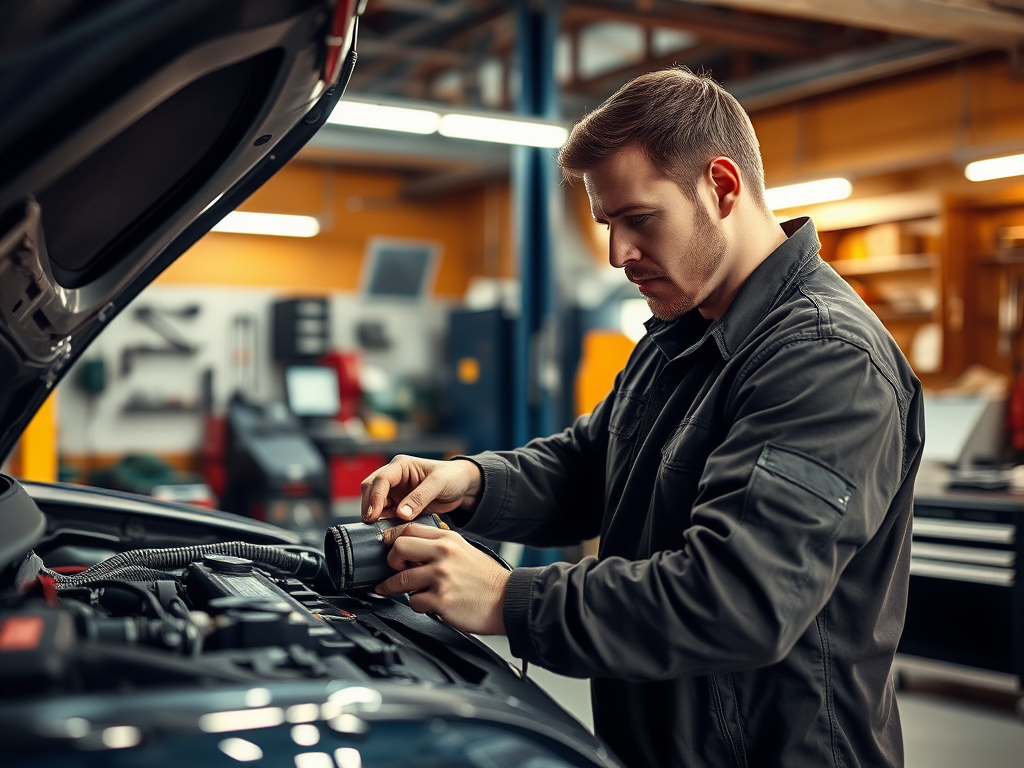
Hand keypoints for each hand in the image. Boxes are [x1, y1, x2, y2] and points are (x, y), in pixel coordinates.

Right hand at [361, 455, 481, 521]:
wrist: (462, 487)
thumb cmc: (452, 477)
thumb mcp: (439, 484)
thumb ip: (420, 497)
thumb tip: (401, 513)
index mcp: (401, 466)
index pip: (380, 480)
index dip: (374, 497)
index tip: (374, 515)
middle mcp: (394, 477)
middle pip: (370, 490)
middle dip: (369, 507)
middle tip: (373, 525)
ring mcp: (395, 492)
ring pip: (375, 504)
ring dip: (376, 516)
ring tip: (383, 529)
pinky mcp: (399, 505)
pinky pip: (386, 514)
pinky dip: (385, 522)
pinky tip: (391, 530)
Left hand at [375, 524, 509, 634]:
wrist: (508, 600)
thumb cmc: (486, 578)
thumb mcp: (464, 550)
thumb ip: (440, 546)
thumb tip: (411, 550)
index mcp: (448, 539)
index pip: (408, 529)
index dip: (394, 540)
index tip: (390, 549)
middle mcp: (443, 554)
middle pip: (398, 549)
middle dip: (391, 563)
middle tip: (396, 571)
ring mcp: (441, 577)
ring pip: (400, 579)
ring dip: (399, 588)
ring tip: (406, 591)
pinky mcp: (441, 600)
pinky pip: (414, 602)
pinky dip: (418, 605)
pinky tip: (430, 604)